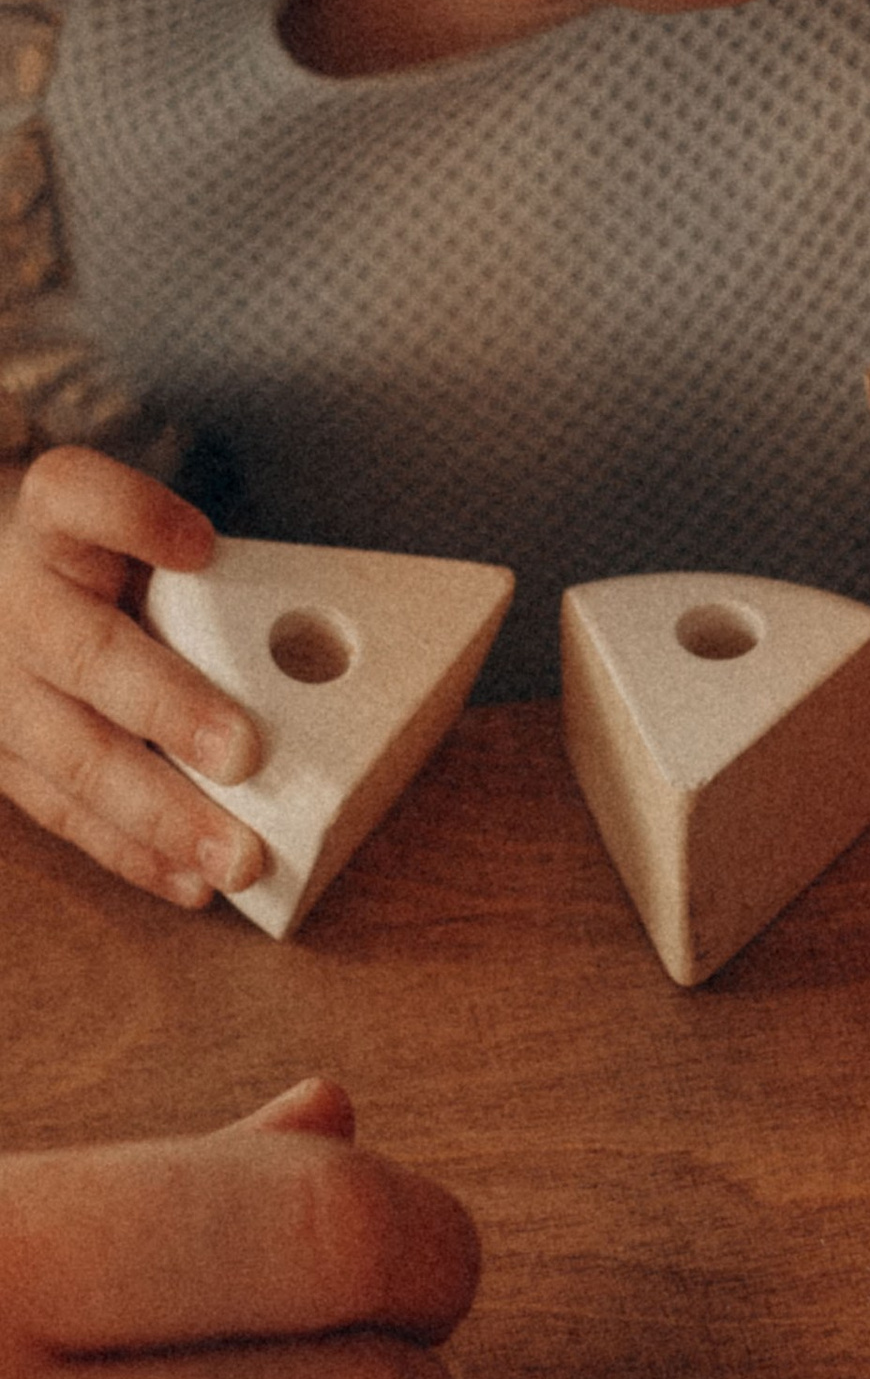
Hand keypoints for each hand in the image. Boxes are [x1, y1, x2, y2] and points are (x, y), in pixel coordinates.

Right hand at [0, 450, 267, 905]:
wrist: (0, 584)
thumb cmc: (102, 557)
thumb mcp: (131, 525)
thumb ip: (200, 561)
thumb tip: (327, 630)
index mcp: (49, 522)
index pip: (74, 497)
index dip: (134, 518)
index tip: (201, 544)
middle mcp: (15, 602)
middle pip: (84, 652)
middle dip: (168, 709)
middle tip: (246, 754)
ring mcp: (0, 685)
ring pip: (73, 754)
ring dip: (160, 814)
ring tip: (234, 858)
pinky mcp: (1, 754)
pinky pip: (62, 810)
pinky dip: (132, 852)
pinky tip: (189, 881)